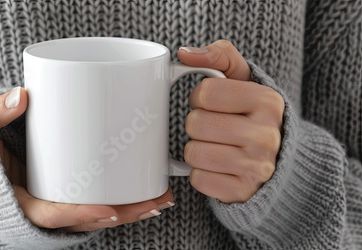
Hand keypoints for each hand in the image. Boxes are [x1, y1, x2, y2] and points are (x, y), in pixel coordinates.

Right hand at [0, 87, 174, 231]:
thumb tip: (20, 96)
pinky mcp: (65, 193)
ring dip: (130, 210)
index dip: (80, 214)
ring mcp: (56, 203)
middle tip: (155, 203)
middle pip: (85, 220)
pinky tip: (145, 190)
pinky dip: (120, 200)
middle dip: (122, 215)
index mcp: (18, 202)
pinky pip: (95, 201)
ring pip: (95, 214)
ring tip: (162, 197)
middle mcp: (41, 209)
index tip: (110, 210)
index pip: (50, 215)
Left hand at [177, 40, 283, 202]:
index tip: (213, 104)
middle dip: (197, 124)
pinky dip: (200, 173)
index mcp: (267, 101)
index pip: (205, 92)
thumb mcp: (243, 79)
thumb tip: (185, 54)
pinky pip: (198, 179)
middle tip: (213, 127)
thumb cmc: (249, 114)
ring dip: (196, 149)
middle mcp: (267, 135)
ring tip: (215, 146)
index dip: (200, 97)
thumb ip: (219, 56)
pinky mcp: (243, 192)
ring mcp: (257, 168)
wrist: (277, 160)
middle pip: (196, 124)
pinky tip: (217, 168)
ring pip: (193, 153)